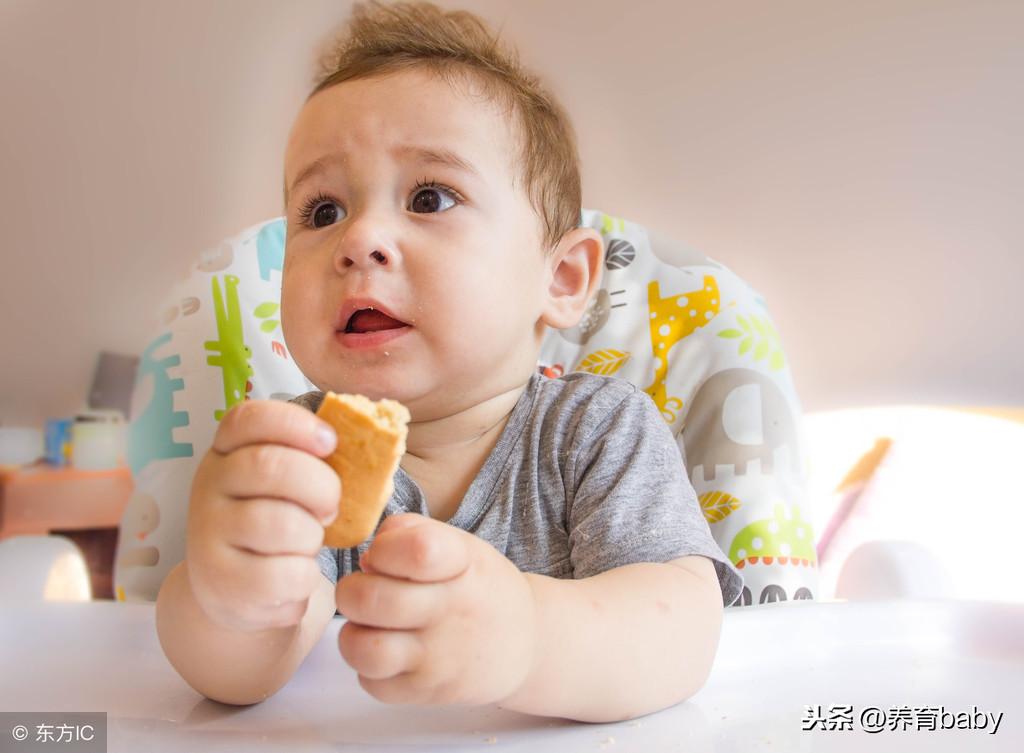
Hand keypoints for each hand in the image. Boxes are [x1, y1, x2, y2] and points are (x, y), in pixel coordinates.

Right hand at [185, 399, 340, 632]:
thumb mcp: (283, 484)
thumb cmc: (274, 522)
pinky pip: (282, 574)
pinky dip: (304, 577)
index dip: (295, 424)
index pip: (248, 418)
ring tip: (308, 542)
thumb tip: (373, 446)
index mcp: (227, 450)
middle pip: (269, 466)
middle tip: (331, 506)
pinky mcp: (220, 581)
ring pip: (279, 523)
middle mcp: (209, 484)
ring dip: (311, 536)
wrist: (230, 591)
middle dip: (320, 486)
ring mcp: (209, 533)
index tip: (331, 442)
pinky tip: (296, 575)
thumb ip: (310, 460)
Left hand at [336, 513, 536, 706]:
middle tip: (364, 592)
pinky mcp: (426, 693)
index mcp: (462, 564)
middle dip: (351, 590)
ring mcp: (439, 658)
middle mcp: (451, 611)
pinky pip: (370, 683)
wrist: (526, 643)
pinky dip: (370, 668)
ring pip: (362, 649)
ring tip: (370, 627)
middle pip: (369, 599)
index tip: (386, 555)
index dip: (384, 548)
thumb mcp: (461, 545)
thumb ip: (409, 532)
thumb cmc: (480, 587)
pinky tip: (391, 652)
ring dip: (354, 634)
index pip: (415, 548)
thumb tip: (366, 560)